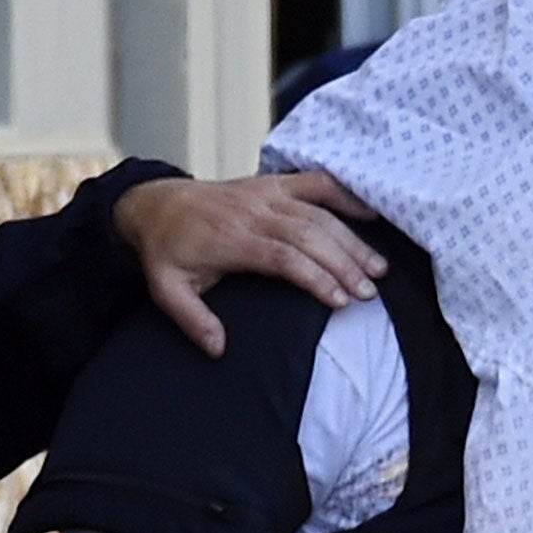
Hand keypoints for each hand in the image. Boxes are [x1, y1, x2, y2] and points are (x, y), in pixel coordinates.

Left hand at [113, 173, 385, 356]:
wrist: (154, 204)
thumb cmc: (167, 250)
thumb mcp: (166, 289)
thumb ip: (192, 320)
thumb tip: (218, 349)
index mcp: (230, 239)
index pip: (282, 257)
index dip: (315, 277)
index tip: (340, 300)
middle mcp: (252, 212)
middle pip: (309, 235)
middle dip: (343, 263)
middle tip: (368, 292)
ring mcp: (265, 194)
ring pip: (318, 213)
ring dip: (351, 240)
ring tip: (377, 268)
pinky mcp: (272, 183)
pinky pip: (314, 183)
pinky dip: (344, 196)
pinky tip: (370, 214)